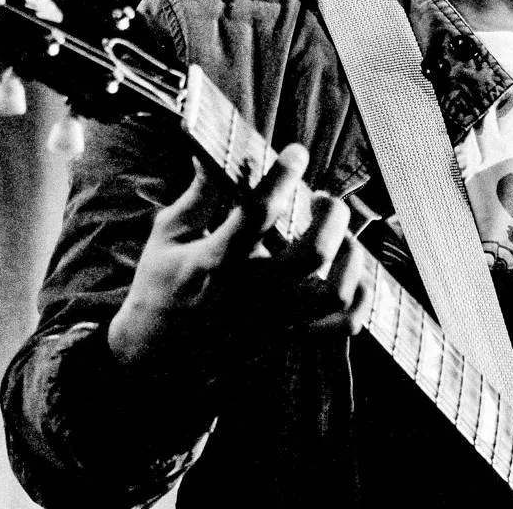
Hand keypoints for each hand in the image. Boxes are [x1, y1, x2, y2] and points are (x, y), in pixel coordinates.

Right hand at [107, 143, 370, 385]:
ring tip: (340, 234)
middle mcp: (249, 292)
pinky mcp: (285, 336)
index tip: (296, 152)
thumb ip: (198, 194)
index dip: (282, 176)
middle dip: (330, 214)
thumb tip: (214, 152)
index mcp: (214, 262)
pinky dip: (358, 298)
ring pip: (334, 292)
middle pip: (313, 254)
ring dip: (349, 255)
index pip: (256, 213)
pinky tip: (349, 271)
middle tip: (321, 196)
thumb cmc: (159, 288)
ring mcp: (271, 318)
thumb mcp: (167, 236)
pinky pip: (339, 325)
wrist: (155, 360)